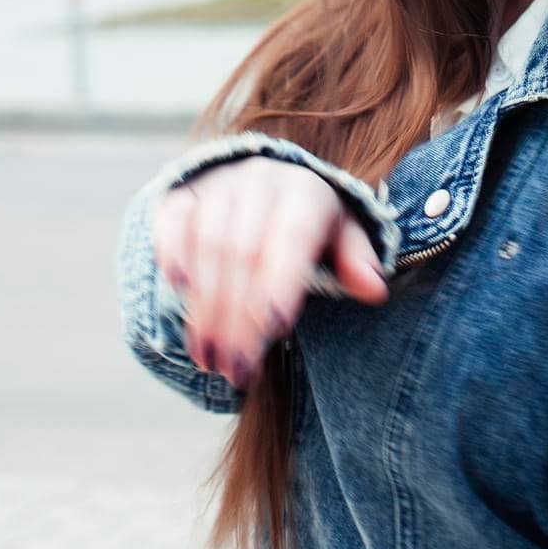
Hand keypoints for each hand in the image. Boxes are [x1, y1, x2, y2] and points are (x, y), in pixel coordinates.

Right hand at [153, 155, 389, 389]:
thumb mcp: (342, 234)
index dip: (281, 282)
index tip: (275, 330)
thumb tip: (374, 289)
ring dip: (205, 307)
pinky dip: (173, 254)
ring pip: (206, 244)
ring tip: (209, 357)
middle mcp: (261, 180)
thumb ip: (355, 259)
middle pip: (243, 252)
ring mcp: (219, 184)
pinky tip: (180, 294)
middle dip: (237, 318)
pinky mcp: (184, 192)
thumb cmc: (310, 220)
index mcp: (305, 192)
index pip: (291, 238)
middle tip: (236, 370)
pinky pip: (173, 220)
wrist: (269, 179)